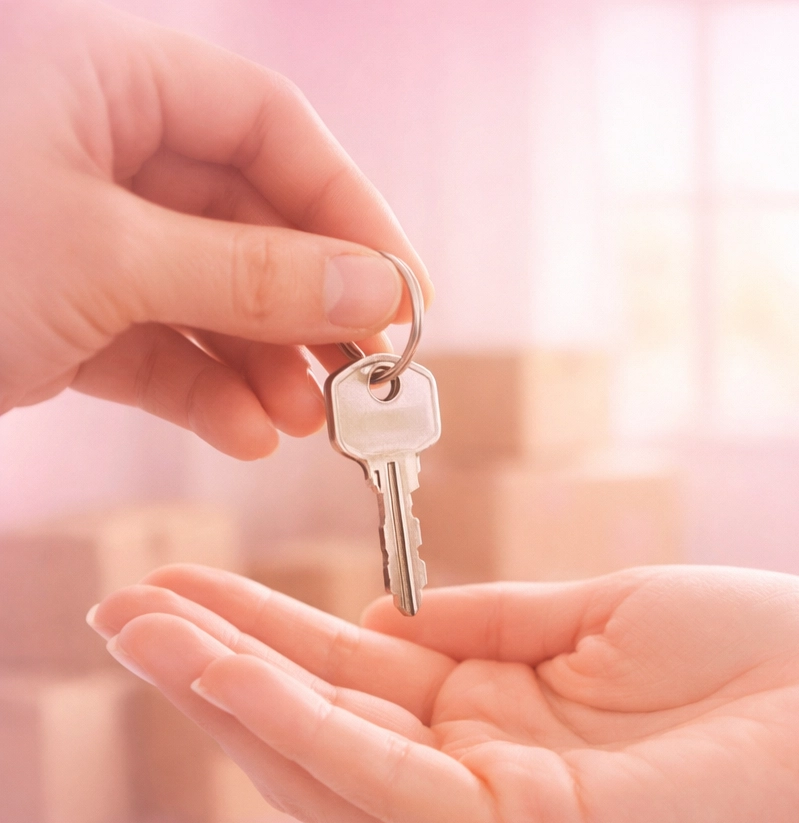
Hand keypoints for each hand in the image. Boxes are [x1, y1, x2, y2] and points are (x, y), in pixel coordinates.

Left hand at [0, 0, 429, 457]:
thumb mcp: (106, 258)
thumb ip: (255, 274)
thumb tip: (379, 289)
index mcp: (98, 70)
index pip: (268, 125)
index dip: (349, 209)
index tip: (403, 295)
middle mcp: (90, 139)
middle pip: (246, 214)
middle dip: (307, 304)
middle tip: (364, 377)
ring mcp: (70, 228)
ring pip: (204, 288)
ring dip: (263, 360)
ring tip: (308, 421)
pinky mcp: (50, 306)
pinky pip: (151, 340)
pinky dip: (201, 389)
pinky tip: (247, 431)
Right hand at [91, 564, 798, 822]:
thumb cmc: (751, 658)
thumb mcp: (594, 615)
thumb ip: (488, 622)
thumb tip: (386, 612)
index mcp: (493, 719)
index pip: (351, 678)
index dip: (263, 631)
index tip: (187, 583)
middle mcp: (475, 782)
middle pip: (318, 725)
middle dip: (215, 667)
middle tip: (121, 610)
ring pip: (329, 762)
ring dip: (232, 697)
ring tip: (144, 635)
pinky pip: (389, 781)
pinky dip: (305, 730)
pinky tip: (233, 677)